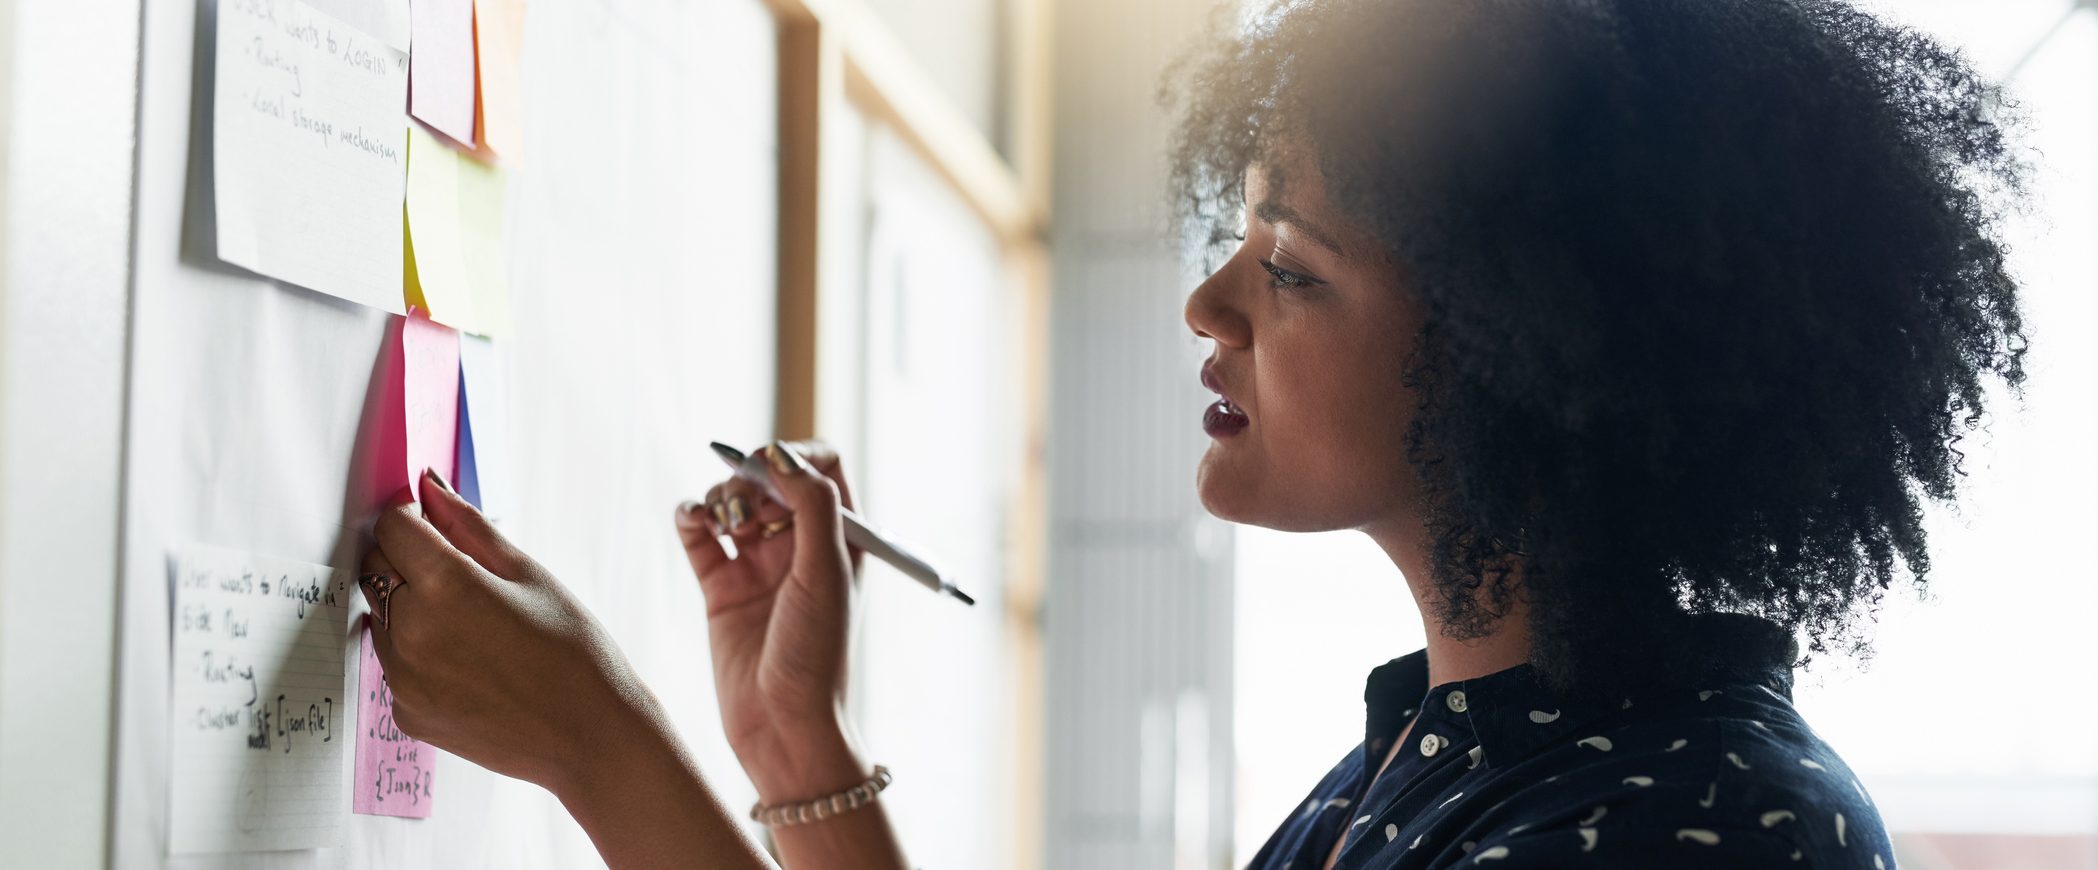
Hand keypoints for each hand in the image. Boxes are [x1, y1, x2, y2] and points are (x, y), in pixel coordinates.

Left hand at [360, 470, 665, 795]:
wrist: (590, 736)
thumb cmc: (573, 652)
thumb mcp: (529, 575)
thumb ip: (469, 527)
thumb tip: (429, 486)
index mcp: (445, 587)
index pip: (392, 526)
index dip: (413, 518)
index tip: (434, 526)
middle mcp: (411, 631)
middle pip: (377, 569)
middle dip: (407, 560)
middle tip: (461, 576)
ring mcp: (403, 678)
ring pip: (381, 617)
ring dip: (410, 608)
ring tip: (471, 627)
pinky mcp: (405, 712)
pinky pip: (394, 664)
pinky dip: (418, 654)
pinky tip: (469, 663)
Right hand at [674, 439, 868, 801]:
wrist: (783, 727)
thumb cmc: (818, 655)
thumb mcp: (826, 573)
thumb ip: (811, 506)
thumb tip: (781, 453)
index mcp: (839, 538)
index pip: (819, 466)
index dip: (791, 456)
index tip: (765, 469)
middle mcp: (800, 546)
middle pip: (769, 478)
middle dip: (749, 477)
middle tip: (742, 507)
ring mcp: (758, 565)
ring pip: (731, 501)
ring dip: (719, 496)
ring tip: (721, 522)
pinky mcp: (720, 587)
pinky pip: (699, 535)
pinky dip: (690, 517)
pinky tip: (693, 520)